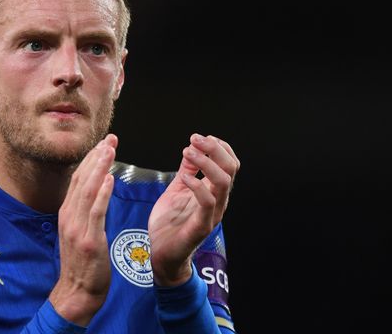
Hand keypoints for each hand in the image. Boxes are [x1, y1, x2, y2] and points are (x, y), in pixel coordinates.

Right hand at [49, 134, 117, 325]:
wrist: (77, 291)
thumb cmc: (82, 263)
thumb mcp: (78, 232)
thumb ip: (84, 212)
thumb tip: (96, 191)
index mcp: (67, 213)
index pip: (78, 179)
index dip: (91, 159)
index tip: (104, 143)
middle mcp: (69, 216)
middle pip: (82, 179)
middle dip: (96, 157)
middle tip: (110, 139)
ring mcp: (76, 228)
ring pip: (87, 191)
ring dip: (100, 168)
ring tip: (110, 150)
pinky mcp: (88, 240)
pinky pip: (95, 212)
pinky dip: (102, 193)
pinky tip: (110, 178)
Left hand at [148, 134, 239, 286]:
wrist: (161, 254)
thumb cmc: (169, 223)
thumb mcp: (177, 190)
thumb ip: (187, 171)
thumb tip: (191, 149)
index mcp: (214, 191)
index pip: (230, 163)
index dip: (219, 146)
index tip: (198, 137)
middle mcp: (218, 201)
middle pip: (231, 168)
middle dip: (214, 148)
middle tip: (194, 139)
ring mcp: (212, 214)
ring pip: (223, 183)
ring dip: (206, 162)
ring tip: (188, 153)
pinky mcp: (202, 226)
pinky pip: (207, 203)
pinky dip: (197, 185)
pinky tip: (184, 177)